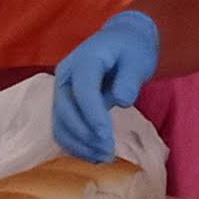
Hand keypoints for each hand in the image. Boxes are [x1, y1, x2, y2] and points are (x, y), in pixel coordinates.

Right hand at [51, 11, 161, 159]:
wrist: (121, 41)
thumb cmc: (131, 50)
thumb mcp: (138, 59)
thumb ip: (130, 79)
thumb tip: (122, 101)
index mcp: (84, 60)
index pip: (83, 91)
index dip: (93, 117)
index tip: (108, 138)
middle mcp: (65, 75)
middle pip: (66, 111)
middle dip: (86, 136)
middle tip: (109, 153)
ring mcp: (61, 91)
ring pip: (60, 123)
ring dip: (79, 145)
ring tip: (104, 157)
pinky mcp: (64, 105)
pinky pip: (63, 128)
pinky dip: (75, 145)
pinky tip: (94, 155)